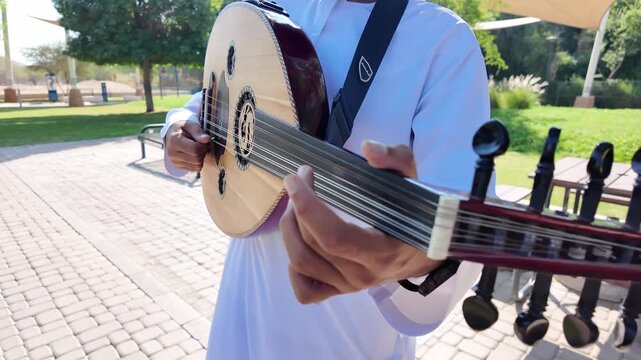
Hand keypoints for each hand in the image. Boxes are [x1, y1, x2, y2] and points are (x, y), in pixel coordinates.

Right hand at [166, 120, 210, 171]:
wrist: (171, 135)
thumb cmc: (182, 129)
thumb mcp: (189, 125)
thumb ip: (198, 131)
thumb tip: (207, 139)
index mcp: (174, 141)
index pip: (195, 149)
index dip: (204, 145)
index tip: (204, 139)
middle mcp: (172, 153)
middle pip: (197, 158)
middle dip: (203, 151)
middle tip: (202, 143)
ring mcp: (175, 162)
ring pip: (198, 165)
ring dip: (202, 157)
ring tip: (198, 148)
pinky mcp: (178, 167)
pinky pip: (195, 169)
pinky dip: (199, 162)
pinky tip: (195, 154)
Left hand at [280, 141, 441, 303]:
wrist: (428, 249)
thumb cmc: (418, 212)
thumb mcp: (413, 179)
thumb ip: (395, 159)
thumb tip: (368, 148)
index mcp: (382, 251)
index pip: (334, 236)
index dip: (308, 206)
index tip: (297, 177)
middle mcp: (363, 274)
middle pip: (311, 246)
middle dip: (296, 208)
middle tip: (300, 180)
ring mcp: (349, 286)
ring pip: (301, 264)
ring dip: (289, 230)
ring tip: (294, 204)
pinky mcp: (340, 291)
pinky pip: (305, 291)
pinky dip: (294, 267)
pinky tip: (302, 240)